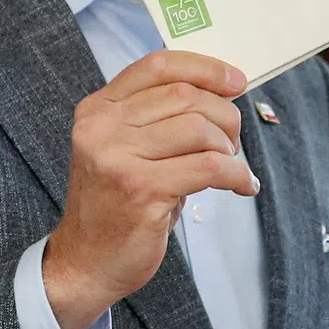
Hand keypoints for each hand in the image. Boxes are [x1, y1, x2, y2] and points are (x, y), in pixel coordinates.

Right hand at [43, 51, 255, 328]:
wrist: (85, 262)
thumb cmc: (115, 205)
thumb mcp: (124, 150)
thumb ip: (157, 119)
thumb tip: (222, 96)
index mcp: (98, 109)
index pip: (157, 66)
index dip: (204, 68)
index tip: (235, 81)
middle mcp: (102, 127)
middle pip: (184, 95)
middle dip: (224, 115)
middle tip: (233, 141)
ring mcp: (119, 158)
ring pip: (199, 129)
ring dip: (229, 147)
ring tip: (231, 166)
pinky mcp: (142, 190)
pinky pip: (209, 167)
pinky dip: (237, 174)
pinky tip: (243, 186)